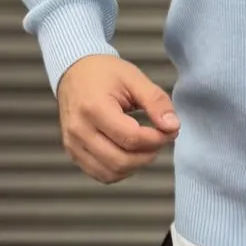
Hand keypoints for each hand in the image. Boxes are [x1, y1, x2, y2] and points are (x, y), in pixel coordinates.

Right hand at [57, 55, 179, 184]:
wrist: (75, 72)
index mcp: (94, 108)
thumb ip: (156, 102)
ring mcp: (73, 144)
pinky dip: (121, 169)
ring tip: (147, 145)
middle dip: (150, 153)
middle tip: (162, 137)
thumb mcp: (134, 79)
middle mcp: (79, 130)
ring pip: (111, 172)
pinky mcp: (73, 153)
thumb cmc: (104, 73)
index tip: (171, 129)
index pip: (131, 138)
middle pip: (121, 160)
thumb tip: (172, 126)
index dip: (157, 138)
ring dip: (136, 164)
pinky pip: (100, 174)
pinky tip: (131, 152)